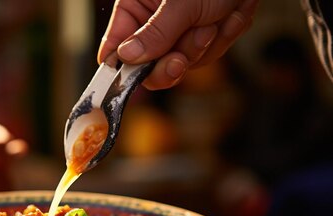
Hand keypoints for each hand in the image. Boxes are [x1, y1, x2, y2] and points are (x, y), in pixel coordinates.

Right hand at [98, 0, 259, 89]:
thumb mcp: (182, 2)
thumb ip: (156, 32)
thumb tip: (126, 58)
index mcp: (134, 7)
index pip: (113, 50)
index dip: (122, 70)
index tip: (137, 78)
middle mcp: (151, 22)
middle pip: (147, 67)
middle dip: (173, 60)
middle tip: (181, 58)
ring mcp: (177, 32)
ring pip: (182, 64)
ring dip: (205, 46)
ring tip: (219, 17)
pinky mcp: (202, 37)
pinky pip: (206, 56)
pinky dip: (224, 38)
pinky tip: (232, 15)